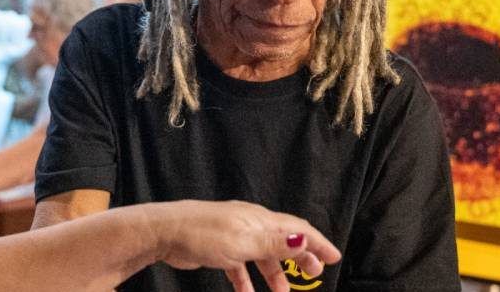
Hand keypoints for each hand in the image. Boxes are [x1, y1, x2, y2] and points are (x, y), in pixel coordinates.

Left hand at [147, 200, 341, 291]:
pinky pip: (240, 266)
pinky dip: (247, 281)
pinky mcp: (219, 247)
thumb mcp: (242, 241)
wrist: (165, 231)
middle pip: (282, 240)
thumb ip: (272, 244)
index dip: (317, 242)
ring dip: (274, 274)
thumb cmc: (203, 233)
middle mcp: (250, 223)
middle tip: (315, 275)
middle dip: (301, 256)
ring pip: (262, 255)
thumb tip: (302, 240)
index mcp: (260, 219)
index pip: (297, 228)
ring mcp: (234, 234)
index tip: (334, 258)